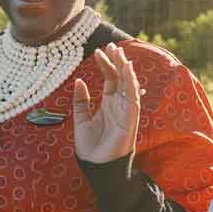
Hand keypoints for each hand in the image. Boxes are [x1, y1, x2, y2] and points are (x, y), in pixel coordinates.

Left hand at [72, 43, 142, 164]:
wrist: (95, 166)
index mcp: (108, 104)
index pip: (110, 79)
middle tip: (112, 45)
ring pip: (129, 85)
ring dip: (125, 69)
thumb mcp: (80, 119)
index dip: (106, 64)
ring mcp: (126, 111)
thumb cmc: (90, 146)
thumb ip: (81, 101)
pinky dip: (131, 83)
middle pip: (121, 78)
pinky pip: (133, 97)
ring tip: (120, 53)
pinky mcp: (130, 119)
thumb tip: (79, 81)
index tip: (99, 51)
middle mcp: (119, 105)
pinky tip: (127, 70)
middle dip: (118, 61)